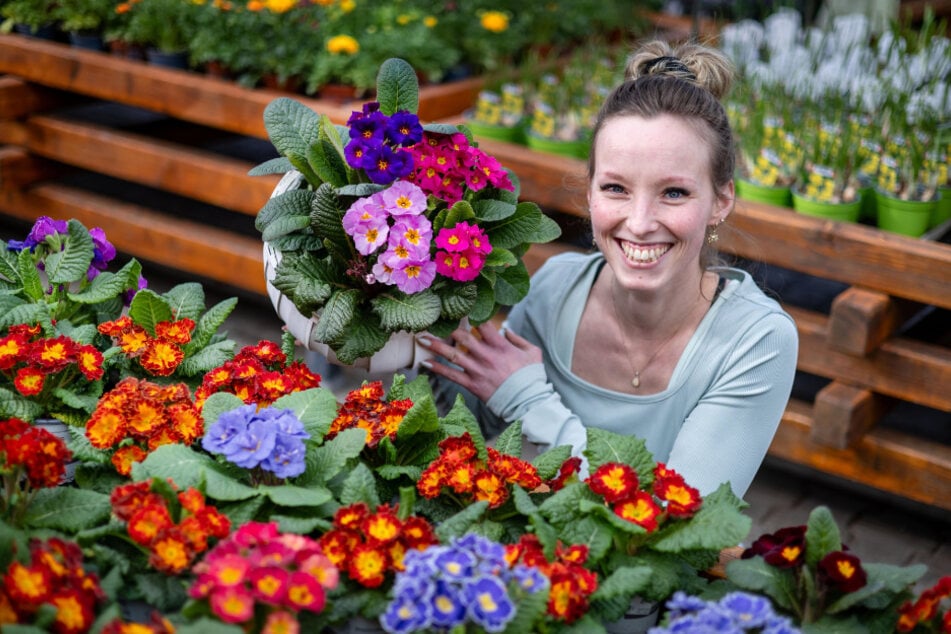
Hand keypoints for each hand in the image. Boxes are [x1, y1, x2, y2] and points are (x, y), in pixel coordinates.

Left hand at [417, 322, 541, 401]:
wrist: (527, 402)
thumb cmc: (532, 377)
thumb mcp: (532, 352)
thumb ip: (518, 339)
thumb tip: (506, 330)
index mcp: (501, 345)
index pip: (483, 324)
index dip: (471, 313)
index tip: (460, 306)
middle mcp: (486, 356)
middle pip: (462, 337)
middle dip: (447, 327)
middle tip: (434, 319)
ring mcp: (477, 370)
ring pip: (452, 355)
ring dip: (435, 346)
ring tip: (421, 338)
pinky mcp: (472, 384)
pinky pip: (451, 375)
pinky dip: (437, 369)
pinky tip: (425, 363)